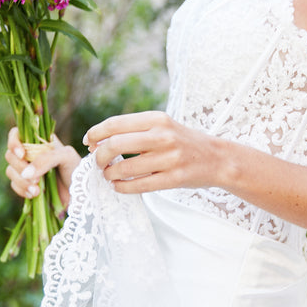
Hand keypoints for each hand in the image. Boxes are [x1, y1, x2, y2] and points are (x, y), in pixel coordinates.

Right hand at [5, 127, 80, 205]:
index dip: (14, 142)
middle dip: (20, 167)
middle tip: (35, 179)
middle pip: (10, 154)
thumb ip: (47, 159)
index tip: (22, 154)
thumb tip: (26, 173)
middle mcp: (30, 153)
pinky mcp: (26, 184)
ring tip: (37, 191)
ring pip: (10, 171)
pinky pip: (15, 185)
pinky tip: (34, 195)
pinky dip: (22, 190)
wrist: (81, 194)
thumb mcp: (66, 157)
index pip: (16, 134)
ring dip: (21, 182)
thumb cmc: (76, 169)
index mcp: (39, 141)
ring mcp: (27, 169)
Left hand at [84, 111, 221, 193]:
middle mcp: (163, 136)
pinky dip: (121, 188)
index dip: (96, 133)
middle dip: (99, 156)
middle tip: (98, 163)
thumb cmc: (183, 142)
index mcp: (157, 118)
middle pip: (115, 145)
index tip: (89, 142)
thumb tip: (98, 141)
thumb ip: (135, 130)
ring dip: (109, 174)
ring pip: (124, 168)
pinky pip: (138, 186)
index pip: (115, 123)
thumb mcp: (163, 126)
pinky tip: (119, 186)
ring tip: (109, 175)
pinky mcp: (174, 179)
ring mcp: (169, 158)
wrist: (217, 158)